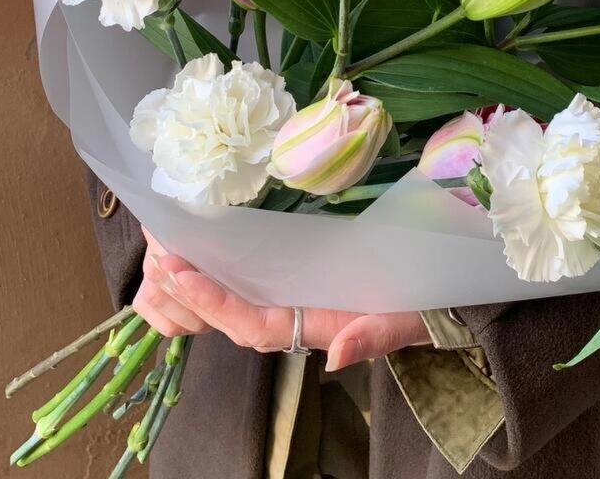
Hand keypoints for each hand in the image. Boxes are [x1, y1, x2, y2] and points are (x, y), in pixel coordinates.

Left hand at [134, 228, 428, 370]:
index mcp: (315, 326)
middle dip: (195, 292)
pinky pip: (254, 279)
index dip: (218, 304)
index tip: (186, 276)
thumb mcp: (405, 321)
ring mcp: (298, 296)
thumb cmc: (423, 306)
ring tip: (167, 248)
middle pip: (234, 313)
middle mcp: (298, 315)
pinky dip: (224, 266)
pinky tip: (203, 243)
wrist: (438, 298)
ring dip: (202, 279)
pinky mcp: (302, 275)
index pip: (254, 323)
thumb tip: (337, 356)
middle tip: (161, 257)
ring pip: (238, 297)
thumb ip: (374, 338)